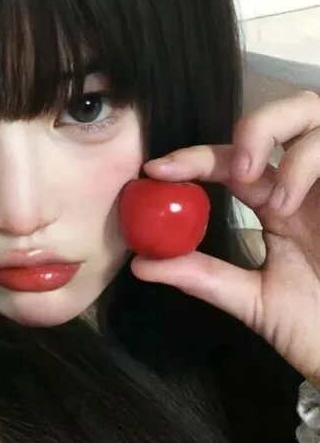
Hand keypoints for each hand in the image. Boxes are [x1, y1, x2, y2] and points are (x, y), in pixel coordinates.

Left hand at [132, 91, 319, 384]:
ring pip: (316, 115)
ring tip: (276, 199)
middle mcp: (307, 185)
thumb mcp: (253, 300)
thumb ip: (202, 276)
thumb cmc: (316, 327)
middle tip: (236, 170)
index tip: (156, 170)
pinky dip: (311, 160)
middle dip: (254, 127)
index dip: (195, 158)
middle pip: (285, 116)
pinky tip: (293, 202)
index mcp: (279, 205)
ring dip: (286, 146)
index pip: (233, 162)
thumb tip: (140, 264)